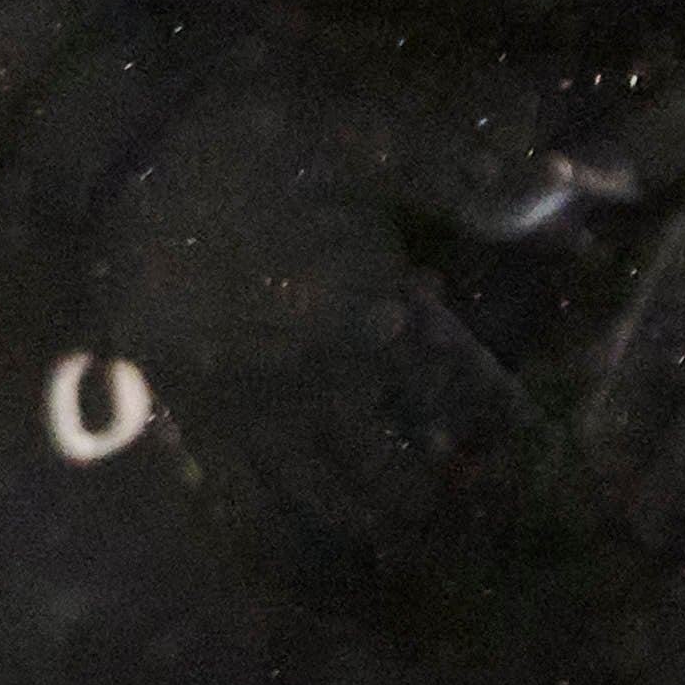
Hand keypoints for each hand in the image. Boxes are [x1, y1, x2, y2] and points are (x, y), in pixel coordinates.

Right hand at [85, 91, 545, 594]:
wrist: (123, 155)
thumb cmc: (250, 141)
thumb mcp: (363, 134)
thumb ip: (456, 169)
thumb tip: (562, 184)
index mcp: (366, 314)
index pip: (451, 392)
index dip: (495, 430)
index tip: (528, 456)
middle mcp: (312, 377)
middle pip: (388, 464)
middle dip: (432, 498)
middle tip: (464, 518)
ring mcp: (246, 404)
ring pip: (319, 493)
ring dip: (364, 523)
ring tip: (400, 544)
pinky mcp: (187, 411)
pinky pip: (238, 494)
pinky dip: (275, 530)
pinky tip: (294, 550)